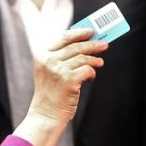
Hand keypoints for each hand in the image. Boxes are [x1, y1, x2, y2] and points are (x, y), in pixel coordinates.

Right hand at [14, 29, 106, 145]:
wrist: (46, 113)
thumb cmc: (50, 92)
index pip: (64, 37)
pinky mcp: (69, 80)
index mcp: (42, 54)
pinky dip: (92, 72)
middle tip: (104, 44)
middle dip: (92, 44)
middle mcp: (49, 60)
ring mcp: (58, 70)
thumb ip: (61, 56)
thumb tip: (85, 43)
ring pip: (83, 57)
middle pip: (76, 46)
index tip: (91, 31)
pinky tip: (91, 76)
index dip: (79, 33)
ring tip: (100, 62)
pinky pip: (87, 69)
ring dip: (94, 59)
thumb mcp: (49, 70)